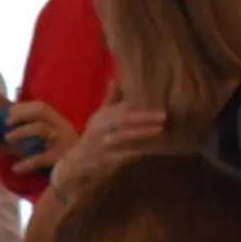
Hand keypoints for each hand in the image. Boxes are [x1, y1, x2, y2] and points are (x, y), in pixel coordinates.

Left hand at [0, 97, 77, 171]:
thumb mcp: (55, 137)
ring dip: (21, 132)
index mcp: (60, 121)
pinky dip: (26, 163)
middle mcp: (63, 127)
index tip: (9, 110)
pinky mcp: (61, 159)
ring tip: (7, 139)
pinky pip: (41, 158)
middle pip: (41, 111)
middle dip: (21, 114)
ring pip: (40, 128)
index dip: (24, 106)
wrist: (84, 173)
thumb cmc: (65, 154)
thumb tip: (12, 123)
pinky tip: (16, 168)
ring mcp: (63, 142)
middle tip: (6, 122)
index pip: (42, 107)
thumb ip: (40, 128)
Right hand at [54, 103, 168, 194]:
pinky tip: (149, 150)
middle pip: (123, 120)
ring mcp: (101, 144)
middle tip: (163, 116)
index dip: (137, 107)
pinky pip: (122, 154)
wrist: (76, 162)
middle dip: (143, 117)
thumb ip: (109, 100)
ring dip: (142, 133)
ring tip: (159, 130)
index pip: (119, 108)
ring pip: (123, 136)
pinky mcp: (104, 160)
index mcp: (99, 117)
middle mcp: (99, 129)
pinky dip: (136, 152)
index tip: (154, 105)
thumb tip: (114, 79)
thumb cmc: (92, 137)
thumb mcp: (98, 118)